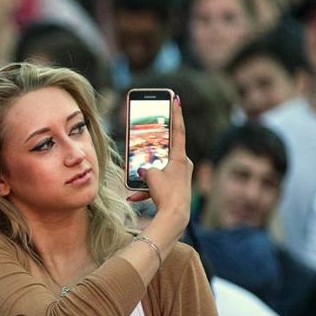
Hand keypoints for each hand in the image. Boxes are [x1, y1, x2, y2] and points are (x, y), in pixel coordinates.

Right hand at [129, 97, 191, 241]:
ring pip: (158, 169)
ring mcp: (179, 178)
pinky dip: (146, 190)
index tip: (176, 98)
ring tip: (133, 178)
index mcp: (180, 157)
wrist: (174, 217)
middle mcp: (182, 165)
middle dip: (151, 149)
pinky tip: (133, 196)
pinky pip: (157, 185)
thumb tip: (142, 171)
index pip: (178, 130)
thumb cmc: (166, 194)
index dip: (176, 113)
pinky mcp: (174, 189)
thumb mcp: (151, 175)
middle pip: (164, 151)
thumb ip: (145, 168)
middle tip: (145, 136)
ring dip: (145, 174)